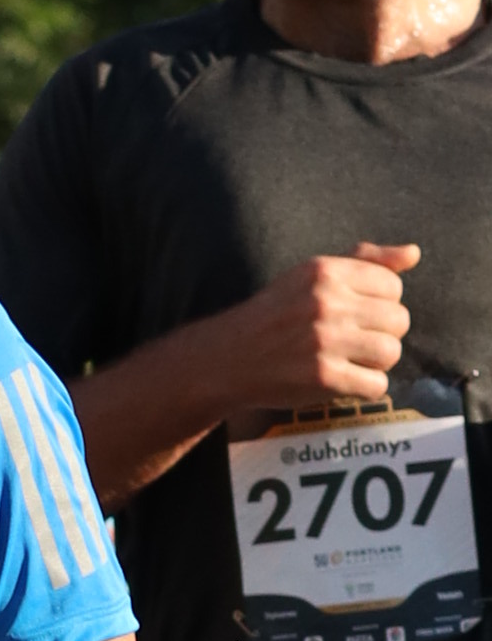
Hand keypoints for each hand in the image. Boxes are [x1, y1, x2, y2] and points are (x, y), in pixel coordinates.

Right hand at [215, 245, 420, 422]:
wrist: (226, 358)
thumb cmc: (275, 315)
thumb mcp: (311, 275)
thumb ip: (364, 261)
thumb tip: (413, 254)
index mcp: (325, 272)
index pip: (392, 285)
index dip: (381, 303)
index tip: (357, 313)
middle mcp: (326, 303)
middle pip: (398, 320)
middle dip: (382, 333)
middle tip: (354, 341)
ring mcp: (325, 342)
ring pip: (391, 353)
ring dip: (377, 362)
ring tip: (352, 361)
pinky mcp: (323, 378)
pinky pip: (376, 385)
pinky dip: (365, 387)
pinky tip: (344, 380)